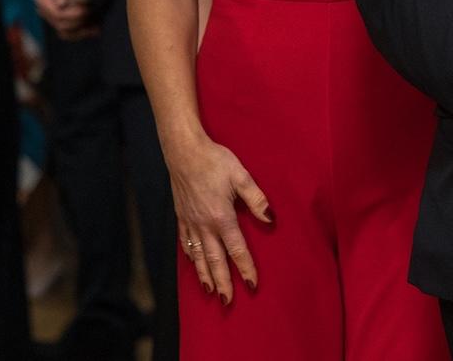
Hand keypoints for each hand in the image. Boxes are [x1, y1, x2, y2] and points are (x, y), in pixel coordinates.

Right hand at [36, 0, 96, 39]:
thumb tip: (62, 4)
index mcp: (42, 0)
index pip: (58, 14)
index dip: (73, 14)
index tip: (87, 8)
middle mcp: (45, 12)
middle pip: (62, 25)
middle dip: (80, 21)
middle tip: (94, 13)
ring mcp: (53, 19)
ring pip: (65, 33)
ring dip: (82, 31)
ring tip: (97, 26)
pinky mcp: (62, 22)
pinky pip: (70, 34)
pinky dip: (83, 33)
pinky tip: (96, 29)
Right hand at [170, 137, 271, 305]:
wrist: (184, 151)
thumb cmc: (215, 160)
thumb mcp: (241, 176)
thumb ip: (256, 199)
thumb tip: (270, 219)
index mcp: (222, 217)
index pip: (236, 249)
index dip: (246, 268)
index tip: (252, 285)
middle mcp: (204, 224)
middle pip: (215, 260)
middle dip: (223, 282)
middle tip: (228, 301)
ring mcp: (190, 222)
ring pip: (199, 256)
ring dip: (205, 276)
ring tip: (210, 293)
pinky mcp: (181, 216)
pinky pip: (186, 243)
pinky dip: (191, 257)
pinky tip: (194, 264)